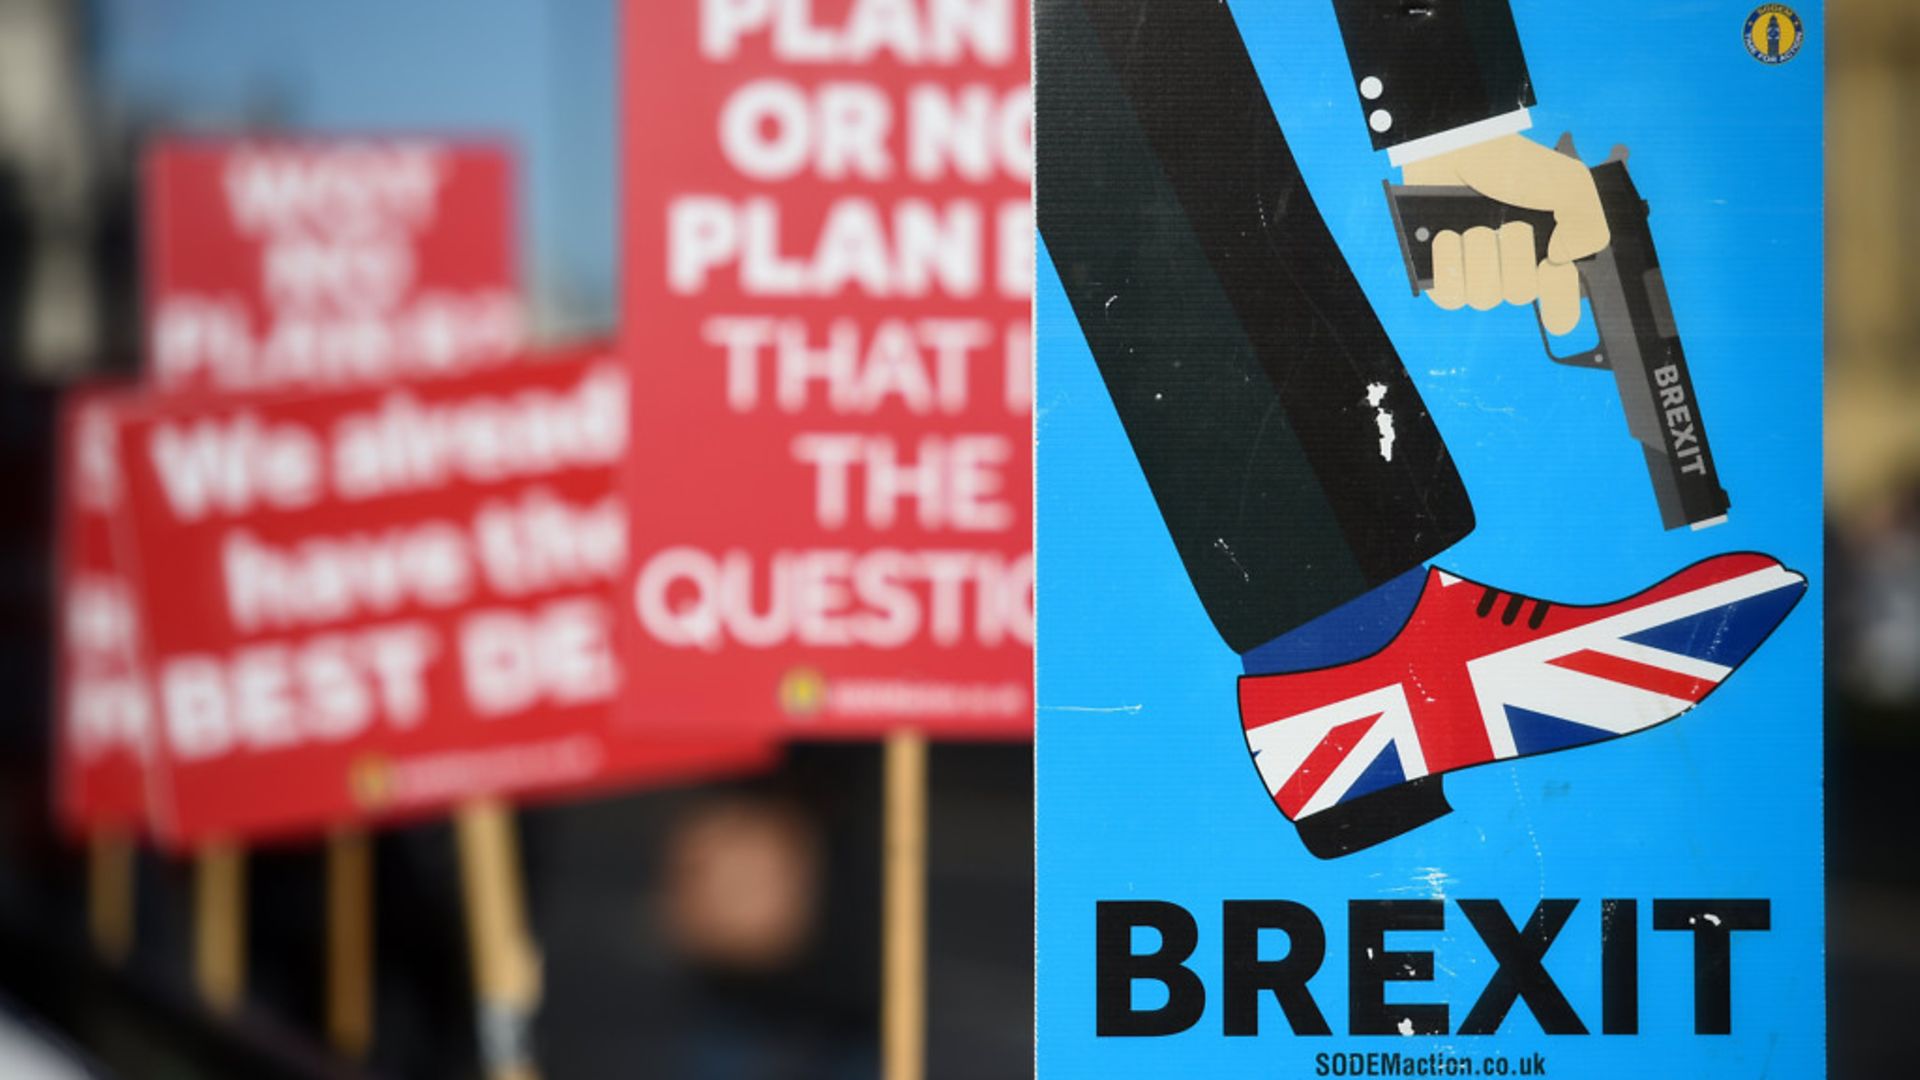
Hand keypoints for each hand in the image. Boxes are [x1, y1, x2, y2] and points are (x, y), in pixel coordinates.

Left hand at [1401, 134, 1608, 335]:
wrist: (1459, 148)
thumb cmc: (1513, 164)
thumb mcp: (1571, 183)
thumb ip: (1589, 224)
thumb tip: (1562, 261)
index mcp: (1549, 256)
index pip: (1561, 305)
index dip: (1560, 301)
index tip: (1551, 268)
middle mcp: (1514, 269)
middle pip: (1521, 294)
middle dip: (1515, 253)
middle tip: (1509, 222)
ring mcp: (1478, 272)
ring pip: (1484, 297)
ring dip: (1482, 253)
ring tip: (1475, 224)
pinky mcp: (1443, 273)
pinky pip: (1449, 296)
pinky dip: (1450, 264)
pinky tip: (1450, 236)